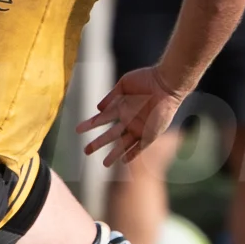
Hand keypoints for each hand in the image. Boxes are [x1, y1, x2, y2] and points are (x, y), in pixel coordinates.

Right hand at [75, 65, 189, 167]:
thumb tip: (98, 108)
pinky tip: (123, 161)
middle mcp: (128, 120)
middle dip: (98, 143)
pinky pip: (140, 146)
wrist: (166, 83)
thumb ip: (111, 96)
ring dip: (113, 154)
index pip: (102, 119)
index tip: (79, 129)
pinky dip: (132, 153)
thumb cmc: (146, 79)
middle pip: (110, 135)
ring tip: (104, 164)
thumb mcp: (124, 84)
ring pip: (123, 144)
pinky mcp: (150, 133)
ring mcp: (139, 127)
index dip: (91, 124)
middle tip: (86, 151)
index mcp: (121, 108)